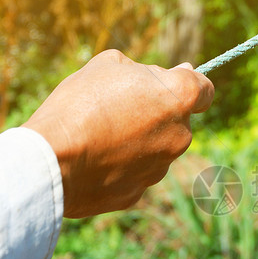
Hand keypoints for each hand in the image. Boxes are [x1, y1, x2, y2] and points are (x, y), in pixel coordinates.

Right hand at [23, 50, 213, 217]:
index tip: (174, 80)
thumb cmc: (80, 104)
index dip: (189, 82)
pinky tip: (92, 158)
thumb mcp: (107, 65)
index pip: (204, 89)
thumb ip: (144, 70)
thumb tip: (166, 75)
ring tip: (98, 133)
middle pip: (176, 120)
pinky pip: (133, 173)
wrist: (52, 160)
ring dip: (137, 140)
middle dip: (155, 112)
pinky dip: (119, 166)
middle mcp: (180, 136)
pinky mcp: (138, 193)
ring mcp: (161, 168)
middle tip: (117, 105)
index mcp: (179, 98)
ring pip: (156, 148)